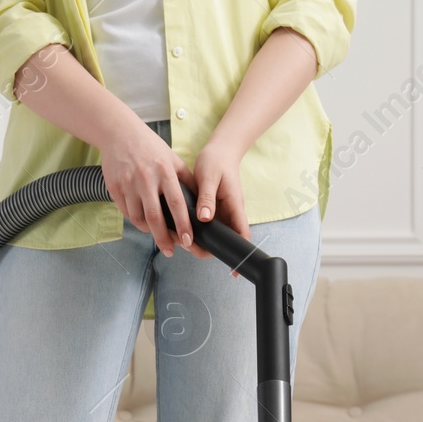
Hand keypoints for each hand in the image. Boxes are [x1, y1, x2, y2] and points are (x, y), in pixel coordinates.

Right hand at [98, 117, 198, 257]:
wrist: (119, 134)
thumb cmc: (150, 147)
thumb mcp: (172, 158)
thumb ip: (185, 179)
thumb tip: (200, 201)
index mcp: (164, 171)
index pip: (176, 204)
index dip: (183, 225)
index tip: (188, 241)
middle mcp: (146, 179)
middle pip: (155, 217)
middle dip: (164, 238)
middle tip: (170, 252)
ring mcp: (128, 184)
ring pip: (138, 218)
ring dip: (148, 231)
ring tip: (157, 236)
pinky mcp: (114, 188)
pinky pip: (126, 212)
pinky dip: (135, 220)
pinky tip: (143, 222)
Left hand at [190, 136, 251, 272]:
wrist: (219, 151)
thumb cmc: (216, 162)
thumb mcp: (209, 177)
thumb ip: (207, 197)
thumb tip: (205, 218)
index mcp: (234, 206)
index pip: (241, 234)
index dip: (240, 253)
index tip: (236, 270)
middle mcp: (230, 213)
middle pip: (225, 240)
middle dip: (209, 249)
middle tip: (190, 247)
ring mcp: (222, 213)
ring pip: (214, 235)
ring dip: (200, 241)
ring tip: (181, 238)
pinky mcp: (213, 210)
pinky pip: (206, 226)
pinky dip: (196, 230)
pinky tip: (182, 229)